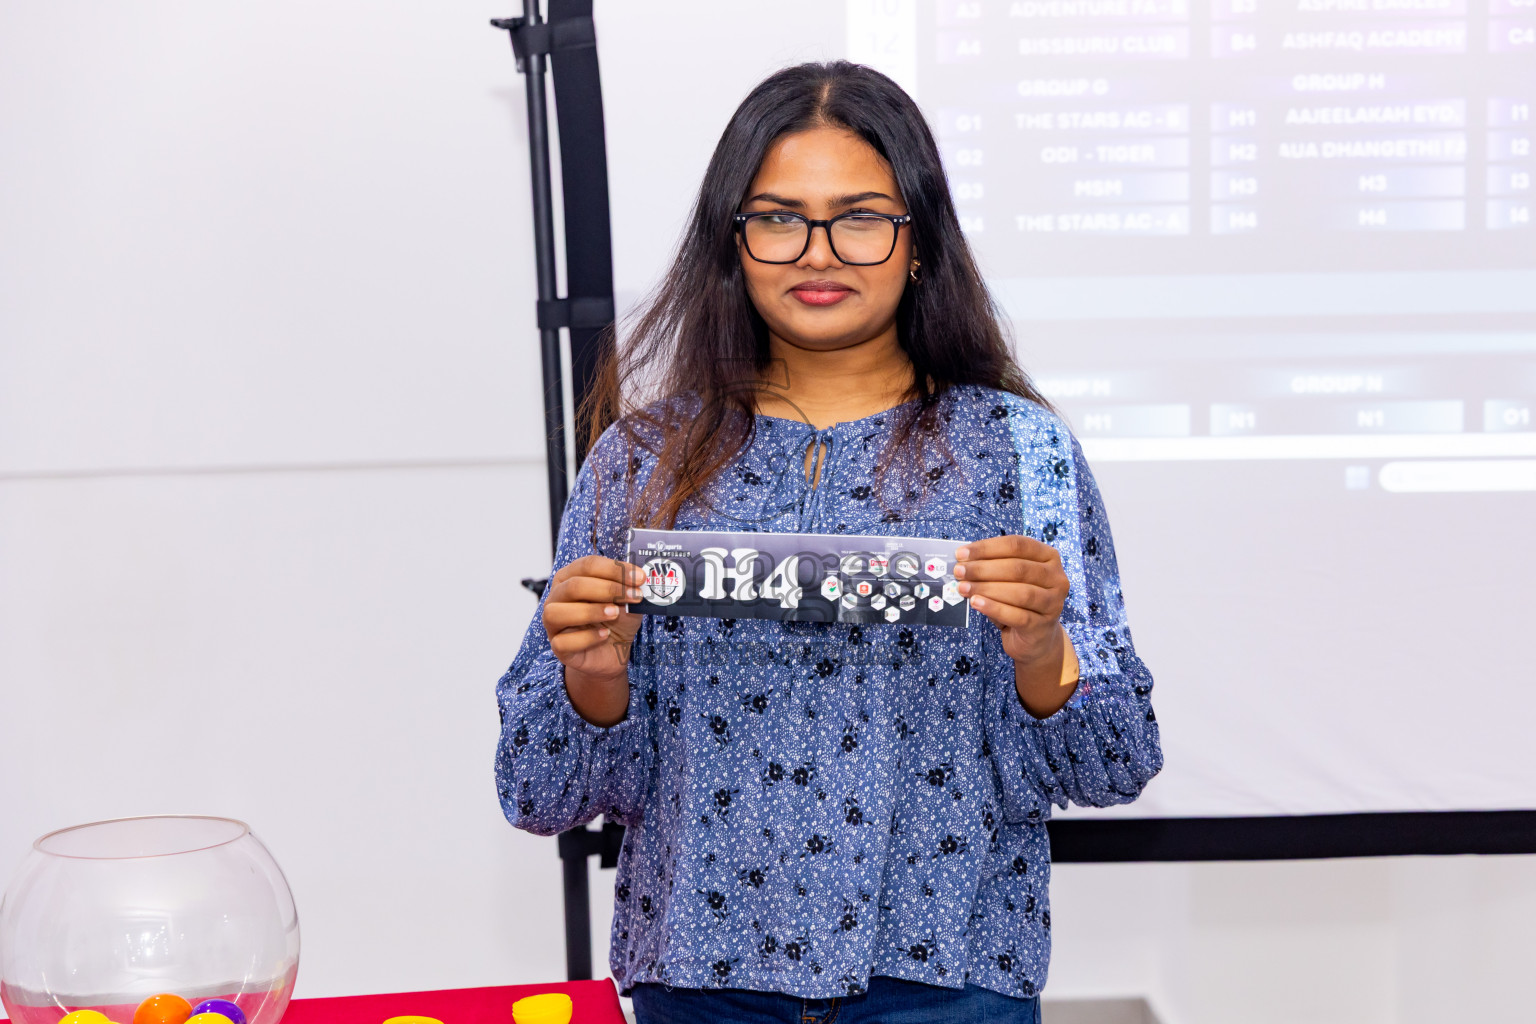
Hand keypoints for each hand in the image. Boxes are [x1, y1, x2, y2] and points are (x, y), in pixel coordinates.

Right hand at [542, 556, 645, 724]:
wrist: (613, 651)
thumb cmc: (616, 620)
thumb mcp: (627, 600)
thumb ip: (630, 588)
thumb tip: (638, 579)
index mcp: (571, 576)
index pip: (587, 564)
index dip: (615, 569)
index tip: (639, 577)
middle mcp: (557, 596)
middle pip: (574, 586)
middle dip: (607, 589)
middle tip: (633, 596)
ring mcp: (553, 622)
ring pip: (557, 612)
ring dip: (590, 611)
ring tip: (614, 613)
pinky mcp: (557, 646)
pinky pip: (563, 642)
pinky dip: (586, 638)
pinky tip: (604, 634)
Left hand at [955, 535, 1077, 717]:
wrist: (1035, 638)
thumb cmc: (1018, 601)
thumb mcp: (1008, 579)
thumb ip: (992, 567)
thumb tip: (962, 562)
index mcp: (1048, 556)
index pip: (1017, 545)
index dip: (987, 548)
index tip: (961, 553)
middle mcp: (1056, 577)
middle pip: (1018, 568)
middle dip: (983, 569)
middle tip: (959, 571)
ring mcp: (1053, 603)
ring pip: (1020, 593)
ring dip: (987, 588)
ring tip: (963, 588)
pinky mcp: (1043, 625)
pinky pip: (1017, 616)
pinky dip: (994, 608)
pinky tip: (976, 603)